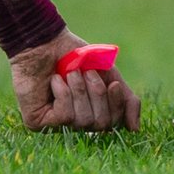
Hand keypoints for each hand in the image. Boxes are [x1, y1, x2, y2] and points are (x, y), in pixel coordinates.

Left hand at [8, 28, 140, 133]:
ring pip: (82, 121)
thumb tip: (135, 130)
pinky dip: (63, 92)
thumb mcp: (109, 74)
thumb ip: (126, 99)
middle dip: (96, 94)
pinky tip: (54, 81)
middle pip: (100, 124)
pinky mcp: (38, 123)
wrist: (46, 43)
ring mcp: (55, 125)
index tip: (114, 84)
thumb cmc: (77, 57)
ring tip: (70, 73)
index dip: (116, 104)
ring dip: (79, 90)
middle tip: (86, 73)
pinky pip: (64, 116)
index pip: (113, 122)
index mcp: (92, 112)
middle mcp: (75, 123)